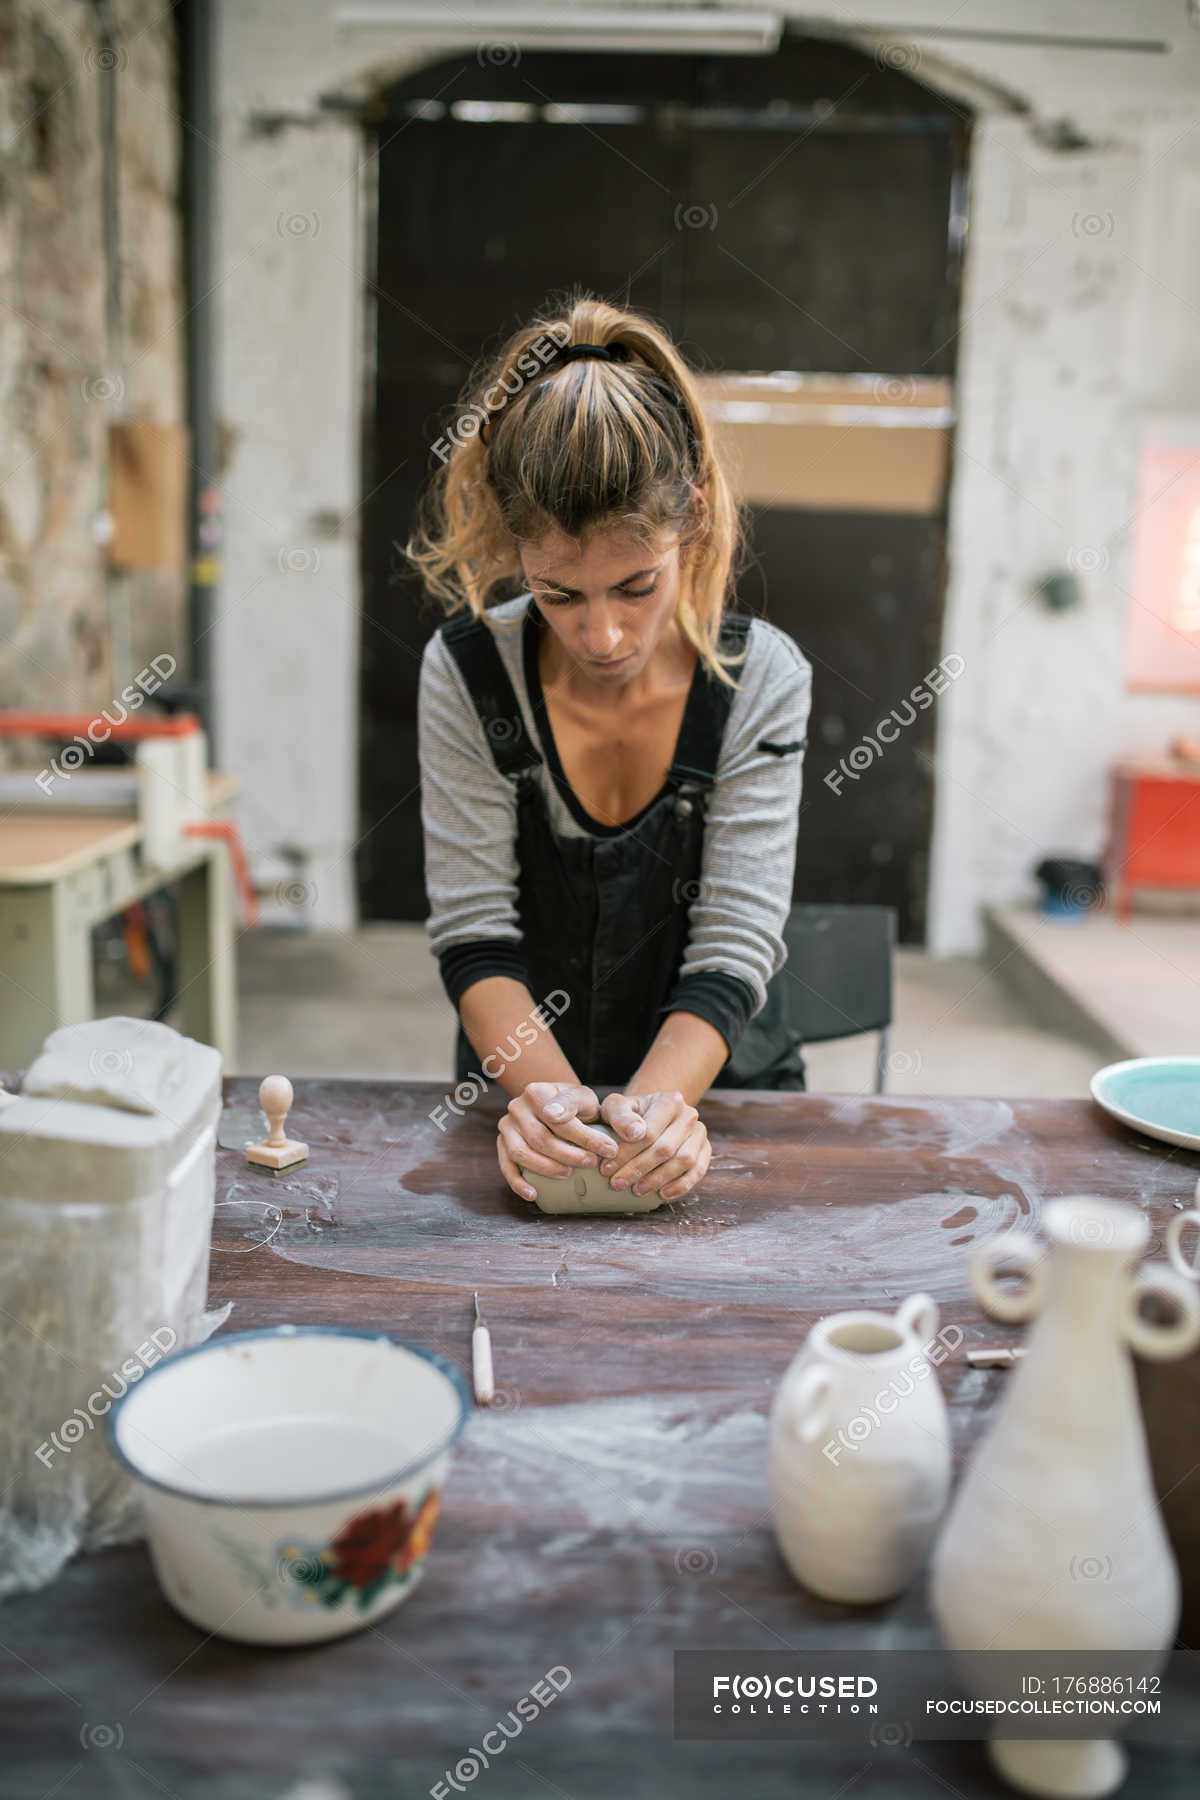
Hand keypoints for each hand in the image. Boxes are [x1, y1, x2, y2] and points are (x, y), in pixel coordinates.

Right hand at [497, 1081, 619, 1203]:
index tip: (609, 1150)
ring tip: (569, 1174)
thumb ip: (574, 1103)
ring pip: (521, 1153)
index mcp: (536, 1092)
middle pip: (540, 1138)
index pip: (560, 1119)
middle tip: (591, 1163)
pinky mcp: (502, 1144)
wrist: (556, 1106)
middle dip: (568, 1154)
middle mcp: (517, 1107)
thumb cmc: (574, 1106)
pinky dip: (518, 1183)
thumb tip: (554, 1117)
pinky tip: (534, 1194)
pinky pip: (506, 1166)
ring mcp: (507, 1126)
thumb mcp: (582, 1097)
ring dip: (546, 1168)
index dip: (586, 1137)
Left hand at [596, 1090, 710, 1201]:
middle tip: (617, 1183)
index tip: (607, 1168)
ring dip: (659, 1179)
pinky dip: (681, 1185)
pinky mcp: (705, 1150)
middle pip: (666, 1148)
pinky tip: (662, 1194)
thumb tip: (635, 1133)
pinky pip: (698, 1170)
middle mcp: (689, 1114)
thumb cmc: (628, 1115)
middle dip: (639, 1169)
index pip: (649, 1132)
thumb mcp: (615, 1108)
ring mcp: (699, 1133)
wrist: (647, 1117)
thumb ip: (620, 1115)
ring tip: (637, 1190)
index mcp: (670, 1100)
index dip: (627, 1153)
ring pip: (684, 1161)